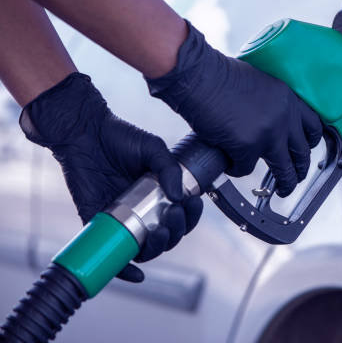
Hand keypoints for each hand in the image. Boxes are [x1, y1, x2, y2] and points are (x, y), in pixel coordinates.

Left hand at [20, 73, 202, 282]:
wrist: (84, 133)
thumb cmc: (119, 137)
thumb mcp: (152, 148)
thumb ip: (169, 168)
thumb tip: (179, 195)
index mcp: (159, 194)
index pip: (182, 216)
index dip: (190, 216)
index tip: (191, 204)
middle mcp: (144, 210)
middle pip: (167, 236)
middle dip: (176, 231)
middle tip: (173, 216)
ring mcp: (123, 220)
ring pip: (145, 248)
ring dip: (158, 248)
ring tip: (159, 234)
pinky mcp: (100, 224)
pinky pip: (114, 254)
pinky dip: (125, 270)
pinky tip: (137, 275)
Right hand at [146, 21, 322, 196]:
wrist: (198, 75)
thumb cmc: (218, 75)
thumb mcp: (259, 84)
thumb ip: (272, 104)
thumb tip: (270, 124)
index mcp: (288, 97)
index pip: (313, 125)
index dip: (310, 141)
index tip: (306, 149)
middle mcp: (284, 115)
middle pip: (302, 152)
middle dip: (301, 169)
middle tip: (296, 176)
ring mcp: (268, 133)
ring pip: (284, 170)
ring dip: (284, 184)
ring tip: (280, 190)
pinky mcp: (247, 146)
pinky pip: (246, 169)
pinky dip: (237, 169)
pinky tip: (230, 164)